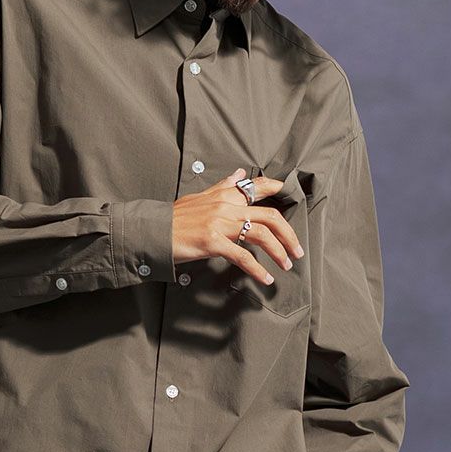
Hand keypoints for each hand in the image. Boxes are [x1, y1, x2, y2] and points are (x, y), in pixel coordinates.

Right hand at [170, 168, 304, 287]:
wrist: (153, 231)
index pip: (255, 186)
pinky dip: (258, 269)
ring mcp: (220, 224)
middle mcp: (225, 206)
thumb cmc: (175, 218)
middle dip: (288, 234)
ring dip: (279, 252)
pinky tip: (266, 278)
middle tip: (297, 250)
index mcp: (223, 195)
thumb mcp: (199, 197)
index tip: (288, 194)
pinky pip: (243, 256)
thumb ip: (222, 186)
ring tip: (286, 264)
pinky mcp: (213, 242)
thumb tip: (239, 173)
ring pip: (261, 234)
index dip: (275, 189)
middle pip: (269, 216)